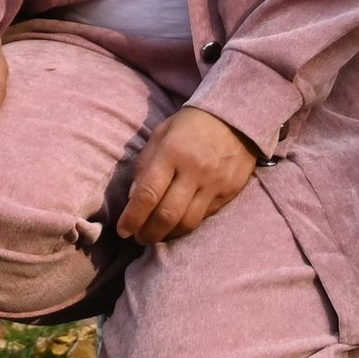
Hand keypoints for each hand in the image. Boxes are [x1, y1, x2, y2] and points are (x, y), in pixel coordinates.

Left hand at [116, 109, 255, 244]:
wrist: (235, 119)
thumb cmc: (190, 126)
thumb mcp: (161, 134)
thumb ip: (145, 165)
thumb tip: (132, 199)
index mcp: (172, 152)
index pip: (148, 193)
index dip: (133, 217)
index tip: (123, 230)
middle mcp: (194, 170)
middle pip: (168, 215)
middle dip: (149, 233)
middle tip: (139, 238)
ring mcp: (214, 183)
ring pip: (188, 222)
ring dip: (168, 235)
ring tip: (156, 236)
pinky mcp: (229, 192)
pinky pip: (205, 217)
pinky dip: (188, 225)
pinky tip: (177, 225)